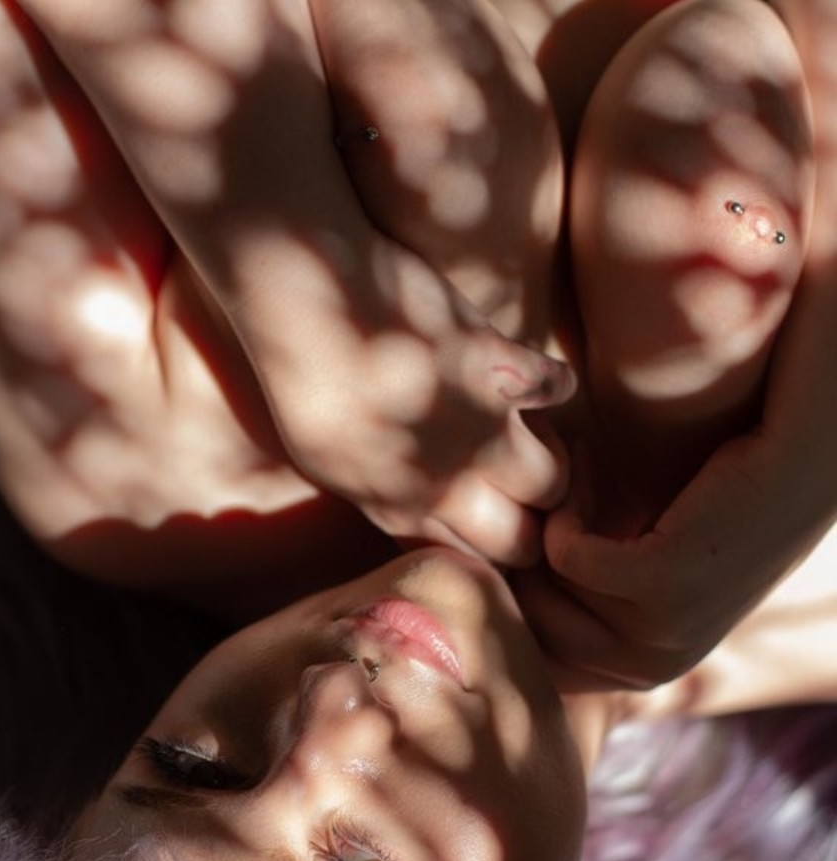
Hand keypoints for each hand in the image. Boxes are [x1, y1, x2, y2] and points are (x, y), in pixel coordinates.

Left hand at [252, 233, 574, 565]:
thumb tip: (427, 512)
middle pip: (524, 541)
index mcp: (399, 508)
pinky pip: (559, 389)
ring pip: (553, 481)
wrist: (305, 297)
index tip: (492, 520)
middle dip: (530, 523)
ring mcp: (477, 426)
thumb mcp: (329, 462)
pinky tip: (526, 370)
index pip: (471, 562)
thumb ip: (386, 495)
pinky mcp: (500, 366)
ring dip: (551, 460)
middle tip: (522, 487)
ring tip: (526, 436)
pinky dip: (552, 380)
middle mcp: (446, 482)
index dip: (488, 546)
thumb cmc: (301, 377)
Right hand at [515, 416, 834, 689]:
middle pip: (521, 624)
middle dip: (516, 553)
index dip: (509, 584)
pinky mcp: (661, 586)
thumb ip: (561, 588)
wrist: (793, 454)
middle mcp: (646, 669)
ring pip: (538, 585)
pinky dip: (567, 503)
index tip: (525, 523)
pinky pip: (563, 552)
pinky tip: (592, 467)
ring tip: (577, 477)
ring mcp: (657, 635)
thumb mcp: (625, 557)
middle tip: (549, 493)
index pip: (525, 653)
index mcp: (632, 672)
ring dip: (544, 519)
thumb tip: (468, 589)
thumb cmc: (700, 492)